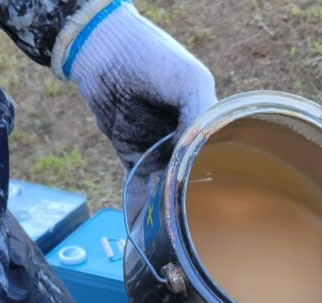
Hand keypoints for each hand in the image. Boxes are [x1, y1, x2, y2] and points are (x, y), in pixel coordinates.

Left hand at [53, 1, 215, 214]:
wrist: (102, 51)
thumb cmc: (152, 59)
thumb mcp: (189, 82)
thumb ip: (200, 118)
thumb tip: (197, 161)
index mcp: (206, 126)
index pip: (219, 161)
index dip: (219, 182)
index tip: (217, 204)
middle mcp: (186, 143)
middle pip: (193, 181)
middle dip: (191, 203)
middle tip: (193, 227)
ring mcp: (160, 152)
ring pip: (167, 189)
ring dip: (166, 210)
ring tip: (169, 233)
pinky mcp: (133, 157)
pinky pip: (139, 188)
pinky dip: (140, 208)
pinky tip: (144, 230)